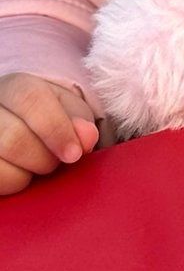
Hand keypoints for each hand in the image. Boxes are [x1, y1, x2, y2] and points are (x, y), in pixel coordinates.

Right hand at [0, 72, 100, 195]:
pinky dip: (15, 183)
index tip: (74, 153)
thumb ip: (80, 120)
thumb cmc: (49, 115)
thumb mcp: (68, 109)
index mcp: (15, 87)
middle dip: (45, 158)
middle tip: (58, 160)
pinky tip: (22, 171)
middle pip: (14, 138)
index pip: (31, 100)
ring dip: (28, 172)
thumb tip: (87, 138)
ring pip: (1, 162)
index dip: (56, 128)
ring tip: (39, 163)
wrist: (22, 124)